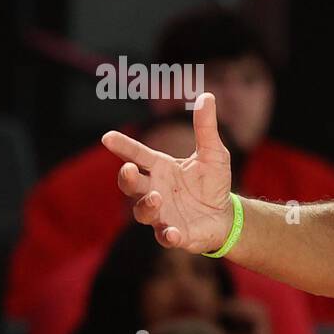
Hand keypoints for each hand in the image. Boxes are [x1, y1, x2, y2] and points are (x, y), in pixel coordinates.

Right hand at [102, 93, 233, 252]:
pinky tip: (173, 233)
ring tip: (157, 197)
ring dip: (147, 205)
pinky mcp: (175, 233)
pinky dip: (168, 235)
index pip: (137, 155)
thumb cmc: (213, 183)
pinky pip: (165, 236)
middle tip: (129, 170)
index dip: (123, 146)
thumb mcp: (213, 153)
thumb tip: (207, 96)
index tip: (107, 136)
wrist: (225, 215)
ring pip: (142, 211)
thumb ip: (206, 128)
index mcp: (161, 168)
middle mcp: (154, 190)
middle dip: (126, 178)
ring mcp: (161, 213)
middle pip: (130, 185)